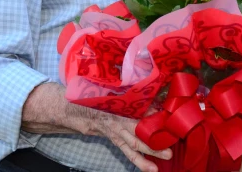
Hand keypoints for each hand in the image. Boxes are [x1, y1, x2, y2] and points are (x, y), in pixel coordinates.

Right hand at [22, 83, 169, 171]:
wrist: (71, 108)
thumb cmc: (91, 92)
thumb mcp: (104, 84)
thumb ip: (122, 84)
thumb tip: (144, 79)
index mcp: (113, 106)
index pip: (131, 110)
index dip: (148, 111)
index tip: (163, 111)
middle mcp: (114, 122)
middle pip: (135, 132)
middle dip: (153, 140)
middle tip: (170, 144)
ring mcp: (114, 132)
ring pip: (132, 145)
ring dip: (149, 153)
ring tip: (164, 158)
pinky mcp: (115, 138)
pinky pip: (128, 151)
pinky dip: (139, 159)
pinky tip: (150, 168)